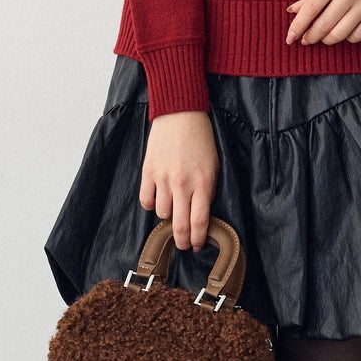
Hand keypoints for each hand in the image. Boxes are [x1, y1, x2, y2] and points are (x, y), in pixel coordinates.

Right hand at [139, 110, 217, 251]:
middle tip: (183, 244)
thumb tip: (201, 214)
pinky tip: (158, 200)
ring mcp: (163, 179)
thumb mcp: (213, 167)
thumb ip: (207, 191)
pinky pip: (146, 200)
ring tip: (173, 212)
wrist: (180, 114)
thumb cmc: (201, 140)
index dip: (197, 239)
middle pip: (179, 225)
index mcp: (202, 184)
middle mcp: (182, 184)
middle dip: (182, 241)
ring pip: (161, 214)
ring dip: (167, 218)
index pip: (199, 223)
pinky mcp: (148, 172)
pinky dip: (152, 205)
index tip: (197, 245)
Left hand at [285, 0, 360, 45]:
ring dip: (327, 39)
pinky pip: (358, 36)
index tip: (290, 37)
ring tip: (324, 36)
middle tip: (306, 39)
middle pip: (324, 24)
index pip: (311, 7)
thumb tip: (293, 11)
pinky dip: (347, 38)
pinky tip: (344, 32)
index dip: (298, 25)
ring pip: (340, 34)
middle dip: (311, 36)